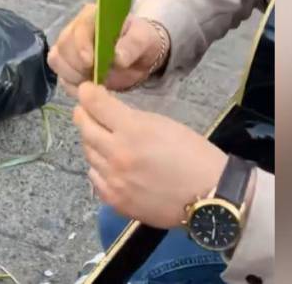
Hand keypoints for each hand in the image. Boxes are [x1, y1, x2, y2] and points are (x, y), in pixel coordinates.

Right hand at [47, 4, 166, 96]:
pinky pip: (61, 76)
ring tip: (95, 81)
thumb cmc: (140, 40)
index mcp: (93, 16)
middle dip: (77, 65)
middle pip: (63, 46)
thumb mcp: (143, 38)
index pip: (79, 28)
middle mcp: (76, 29)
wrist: (138, 56)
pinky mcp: (68, 65)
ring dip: (73, 76)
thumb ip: (132, 45)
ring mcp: (69, 47)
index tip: (90, 62)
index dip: (81, 46)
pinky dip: (73, 86)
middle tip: (97, 76)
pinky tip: (89, 87)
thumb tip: (117, 58)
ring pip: (57, 61)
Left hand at [73, 82, 227, 228]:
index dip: (87, 94)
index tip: (85, 90)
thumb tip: (109, 112)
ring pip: (88, 153)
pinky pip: (95, 178)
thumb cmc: (194, 155)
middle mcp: (117, 154)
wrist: (208, 196)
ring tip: (100, 137)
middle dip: (83, 115)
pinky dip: (98, 168)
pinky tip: (107, 164)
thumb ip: (132, 118)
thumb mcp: (164, 124)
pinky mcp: (115, 200)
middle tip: (84, 110)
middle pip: (86, 129)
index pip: (96, 105)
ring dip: (92, 142)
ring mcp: (113, 180)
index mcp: (133, 130)